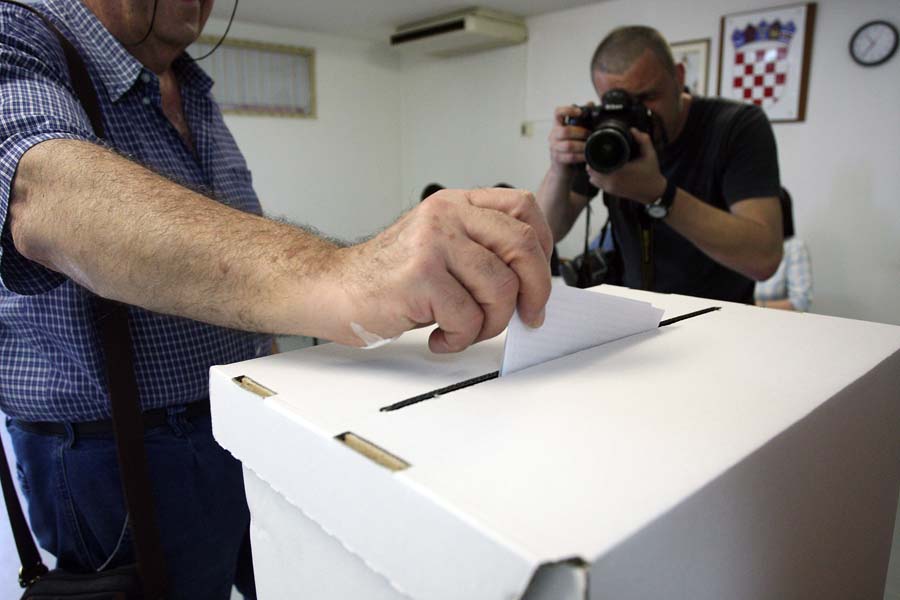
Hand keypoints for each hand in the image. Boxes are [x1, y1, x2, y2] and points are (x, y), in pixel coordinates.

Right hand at [333, 188, 552, 352]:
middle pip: (521, 246)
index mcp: (456, 203)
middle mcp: (446, 215)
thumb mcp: (440, 245)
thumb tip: (533, 283)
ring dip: (491, 323)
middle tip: (527, 316)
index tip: (537, 280)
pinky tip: (439, 337)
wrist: (334, 289)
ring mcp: (433, 243)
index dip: (543, 247)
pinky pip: (467, 316)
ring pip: (500, 288)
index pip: (523, 208)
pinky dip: (459, 339)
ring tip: (465, 330)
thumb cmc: (389, 275)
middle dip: (535, 291)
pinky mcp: (419, 276)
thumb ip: (481, 249)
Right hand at [548, 105, 589, 174]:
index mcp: (558, 126)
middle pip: (565, 131)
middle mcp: (553, 135)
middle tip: (590, 135)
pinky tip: (587, 156)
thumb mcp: (576, 133)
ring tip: (590, 146)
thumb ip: (582, 120)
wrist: (563, 170)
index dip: (568, 110)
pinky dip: (581, 156)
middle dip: (581, 133)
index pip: (558, 113)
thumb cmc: (571, 149)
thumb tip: (591, 103)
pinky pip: (570, 157)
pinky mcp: (557, 159)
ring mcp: (554, 147)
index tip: (580, 112)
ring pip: (568, 145)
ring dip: (582, 146)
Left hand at [587, 128, 665, 204]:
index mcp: (620, 171)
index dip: (594, 154)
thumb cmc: (651, 172)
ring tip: (599, 160)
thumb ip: (643, 140)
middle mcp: (613, 181)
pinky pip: (596, 183)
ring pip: (592, 177)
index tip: (598, 147)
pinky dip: (595, 176)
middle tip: (596, 152)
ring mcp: (610, 188)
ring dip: (593, 169)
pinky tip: (601, 169)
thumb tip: (632, 130)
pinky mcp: (611, 192)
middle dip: (592, 160)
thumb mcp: (650, 154)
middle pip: (591, 170)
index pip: (597, 162)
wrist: (653, 191)